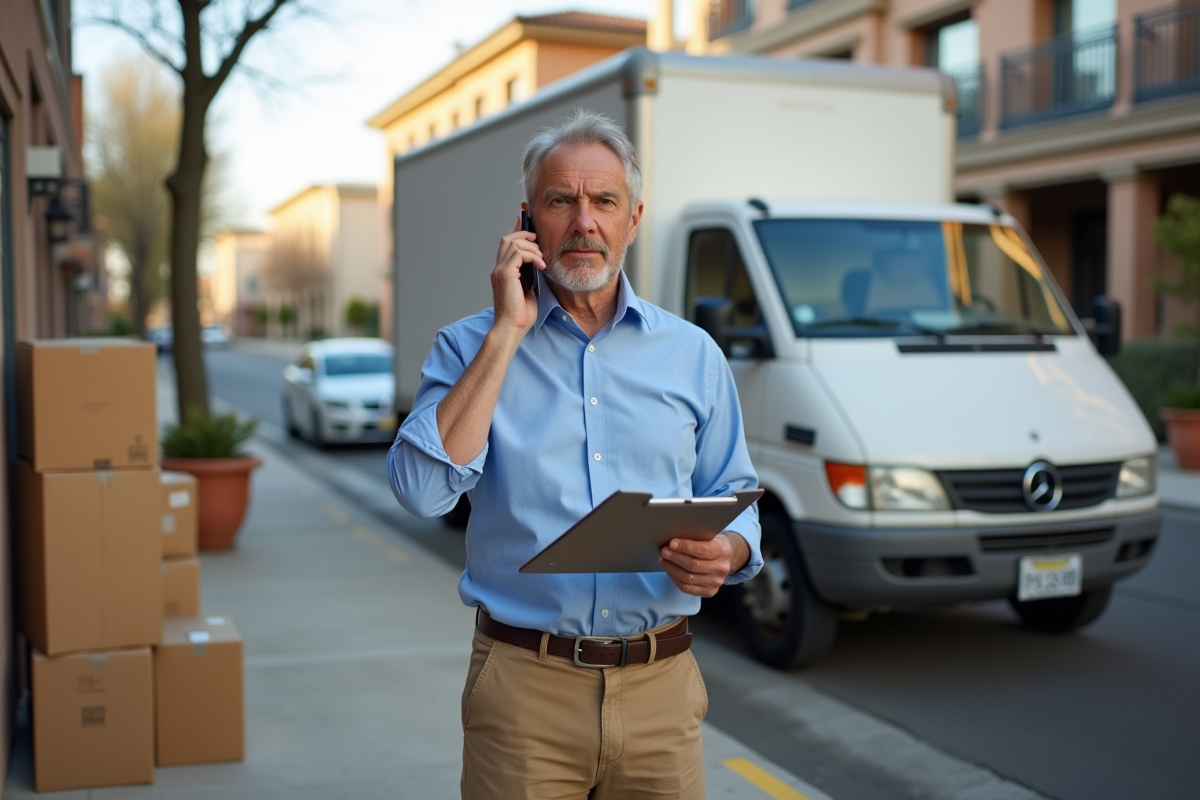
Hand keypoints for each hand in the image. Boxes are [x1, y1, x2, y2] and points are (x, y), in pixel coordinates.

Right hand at [491, 216, 544, 334]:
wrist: (512, 328)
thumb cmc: (521, 315)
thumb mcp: (529, 290)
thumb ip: (530, 276)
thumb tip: (539, 264)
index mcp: (503, 272)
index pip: (507, 245)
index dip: (516, 230)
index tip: (525, 221)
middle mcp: (498, 269)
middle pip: (508, 239)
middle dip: (525, 235)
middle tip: (538, 241)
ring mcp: (499, 270)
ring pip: (513, 243)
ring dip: (531, 247)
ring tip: (541, 259)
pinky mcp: (505, 274)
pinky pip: (518, 253)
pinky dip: (532, 255)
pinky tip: (541, 265)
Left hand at [659, 532, 747, 597]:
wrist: (726, 558)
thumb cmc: (713, 544)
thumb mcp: (709, 535)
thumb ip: (695, 537)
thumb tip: (674, 540)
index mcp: (722, 551)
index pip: (701, 550)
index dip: (685, 547)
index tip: (671, 543)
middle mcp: (721, 568)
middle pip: (693, 565)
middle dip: (675, 557)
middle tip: (664, 551)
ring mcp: (716, 582)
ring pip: (688, 578)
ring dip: (672, 568)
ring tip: (664, 560)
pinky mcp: (710, 591)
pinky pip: (687, 588)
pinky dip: (675, 579)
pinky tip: (670, 571)